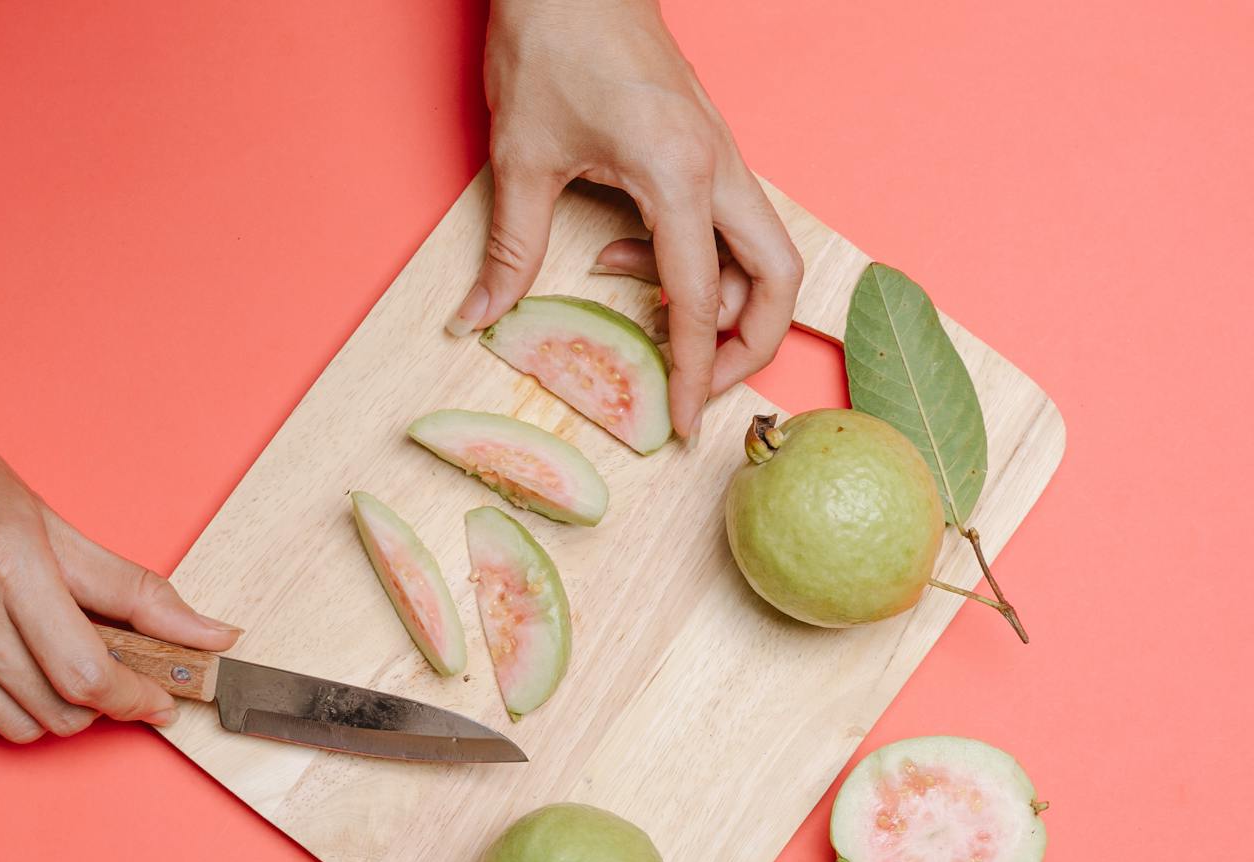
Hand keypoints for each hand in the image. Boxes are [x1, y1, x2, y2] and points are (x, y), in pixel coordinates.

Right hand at [0, 399, 239, 741]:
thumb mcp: (60, 525)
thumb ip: (139, 592)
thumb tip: (212, 635)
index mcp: (10, 566)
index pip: (87, 673)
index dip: (135, 699)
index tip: (159, 701)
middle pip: (57, 711)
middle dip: (98, 704)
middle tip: (105, 670)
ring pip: (16, 727)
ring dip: (51, 709)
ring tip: (49, 661)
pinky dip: (1, 706)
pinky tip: (3, 662)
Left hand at [455, 0, 802, 438]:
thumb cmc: (551, 42)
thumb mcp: (522, 157)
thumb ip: (509, 250)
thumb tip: (476, 320)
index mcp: (679, 175)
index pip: (700, 302)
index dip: (694, 375)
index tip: (682, 427)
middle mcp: (719, 166)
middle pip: (778, 279)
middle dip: (750, 344)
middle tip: (698, 384)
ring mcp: (721, 153)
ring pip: (762, 252)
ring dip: (721, 302)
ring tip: (646, 319)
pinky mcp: (707, 147)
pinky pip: (728, 225)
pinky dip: (693, 263)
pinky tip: (625, 260)